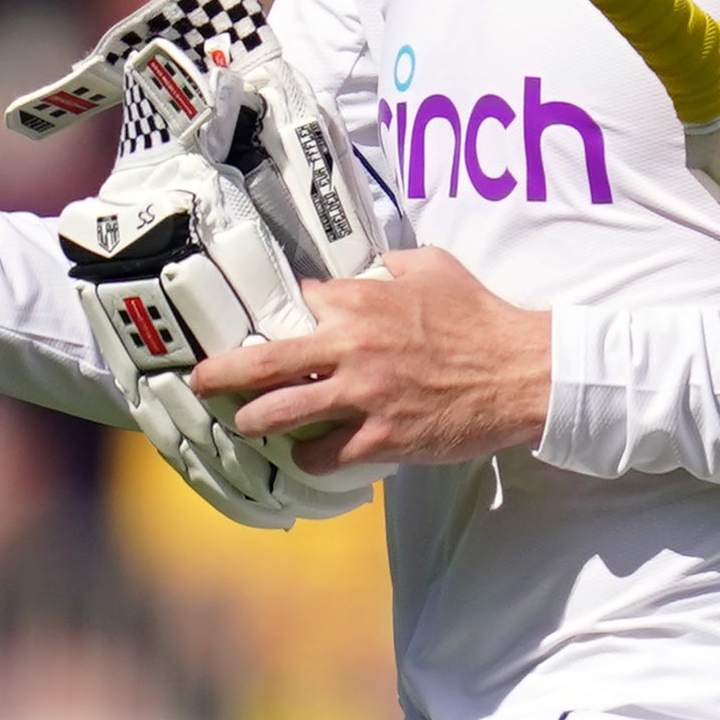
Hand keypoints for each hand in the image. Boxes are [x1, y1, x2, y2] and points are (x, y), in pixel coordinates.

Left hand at [191, 247, 550, 473]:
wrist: (519, 372)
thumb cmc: (481, 317)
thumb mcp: (434, 267)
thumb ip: (393, 263)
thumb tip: (373, 265)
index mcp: (360, 302)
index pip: (298, 304)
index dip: (284, 317)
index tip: (271, 328)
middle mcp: (350, 347)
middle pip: (263, 362)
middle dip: (220, 372)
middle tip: (200, 380)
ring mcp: (362, 396)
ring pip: (280, 413)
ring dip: (253, 421)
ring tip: (244, 423)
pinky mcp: (380, 438)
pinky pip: (324, 454)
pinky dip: (310, 456)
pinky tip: (309, 455)